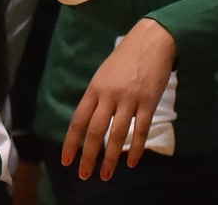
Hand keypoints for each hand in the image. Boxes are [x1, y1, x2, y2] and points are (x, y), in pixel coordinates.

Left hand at [62, 17, 175, 181]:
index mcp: (94, 89)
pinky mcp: (148, 101)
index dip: (71, 142)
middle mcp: (108, 95)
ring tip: (106, 174)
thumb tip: (89, 122)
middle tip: (84, 174)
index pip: (78, 120)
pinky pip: (140, 130)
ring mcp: (129, 99)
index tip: (67, 160)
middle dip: (88, 156)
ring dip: (111, 158)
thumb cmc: (125, 59)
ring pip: (116, 134)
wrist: (151, 41)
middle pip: (94, 131)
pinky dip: (136, 148)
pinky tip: (132, 162)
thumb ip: (97, 98)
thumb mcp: (103, 75)